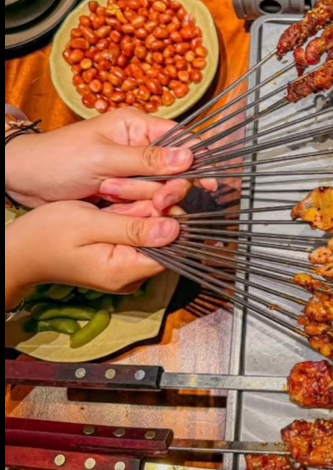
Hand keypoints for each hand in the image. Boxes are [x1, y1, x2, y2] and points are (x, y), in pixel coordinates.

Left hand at [4, 107, 214, 210]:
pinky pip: (145, 202)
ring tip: (108, 194)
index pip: (183, 139)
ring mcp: (134, 171)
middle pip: (176, 170)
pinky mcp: (126, 191)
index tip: (210, 184)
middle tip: (157, 202)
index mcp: (138, 126)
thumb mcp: (102, 158)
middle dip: (165, 187)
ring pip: (160, 189)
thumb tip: (189, 158)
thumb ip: (147, 160)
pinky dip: (135, 207)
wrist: (25, 181)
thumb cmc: (57, 159)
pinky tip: (116, 205)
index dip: (200, 160)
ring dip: (141, 197)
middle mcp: (141, 147)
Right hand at [4, 200, 177, 309]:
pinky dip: (130, 217)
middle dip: (152, 211)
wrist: (19, 251)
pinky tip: (113, 205)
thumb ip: (133, 228)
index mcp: (127, 271)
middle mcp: (133, 277)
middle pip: (164, 240)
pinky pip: (137, 236)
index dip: (171, 219)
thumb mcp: (89, 224)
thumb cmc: (47, 234)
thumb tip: (175, 229)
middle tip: (123, 192)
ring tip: (113, 196)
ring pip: (151, 234)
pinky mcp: (121, 260)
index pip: (172, 249)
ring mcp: (127, 270)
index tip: (158, 194)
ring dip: (139, 211)